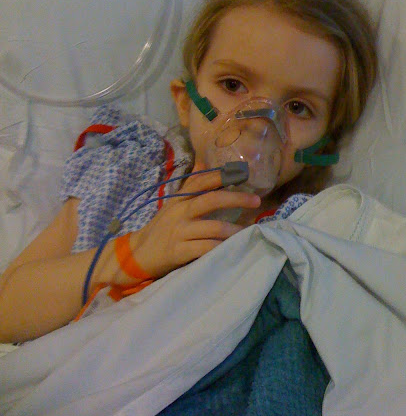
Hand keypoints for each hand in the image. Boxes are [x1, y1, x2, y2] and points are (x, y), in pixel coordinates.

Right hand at [131, 162, 260, 277]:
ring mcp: (179, 232)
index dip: (222, 176)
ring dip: (233, 230)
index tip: (243, 173)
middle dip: (236, 199)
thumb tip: (203, 161)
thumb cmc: (161, 227)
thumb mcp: (173, 203)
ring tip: (248, 231)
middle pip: (211, 200)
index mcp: (180, 198)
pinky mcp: (179, 252)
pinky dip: (221, 248)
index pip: (201, 181)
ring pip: (212, 227)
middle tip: (256, 201)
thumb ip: (190, 184)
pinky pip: (205, 248)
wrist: (138, 254)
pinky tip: (232, 248)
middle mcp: (180, 212)